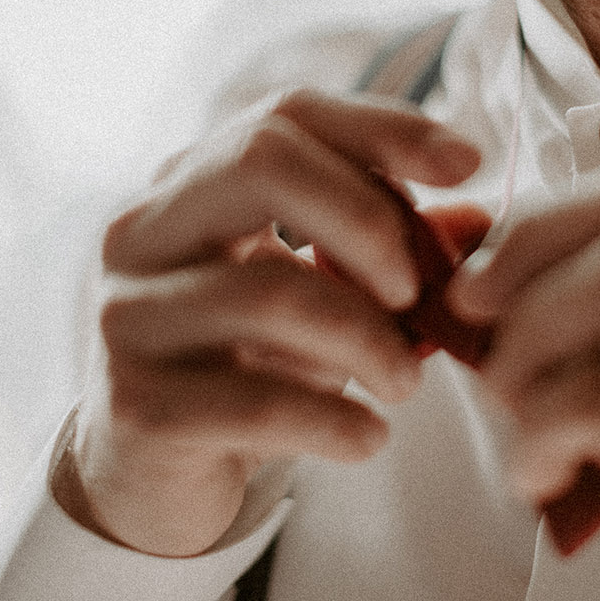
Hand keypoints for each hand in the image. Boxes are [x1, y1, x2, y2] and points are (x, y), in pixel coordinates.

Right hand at [56, 89, 481, 556]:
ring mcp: (127, 316)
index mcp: (180, 190)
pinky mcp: (138, 405)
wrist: (146, 483)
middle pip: (258, 162)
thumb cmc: (236, 373)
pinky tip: (366, 436)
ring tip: (403, 380)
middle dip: (367, 219)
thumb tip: (472, 220)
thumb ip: (378, 253)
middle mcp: (139, 236)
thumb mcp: (307, 295)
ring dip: (369, 338)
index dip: (379, 127)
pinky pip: (262, 401)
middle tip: (416, 290)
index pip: (281, 117)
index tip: (463, 164)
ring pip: (269, 289)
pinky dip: (339, 420)